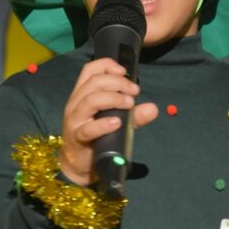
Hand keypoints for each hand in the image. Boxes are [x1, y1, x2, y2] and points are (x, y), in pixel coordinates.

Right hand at [59, 58, 157, 185]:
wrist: (80, 163)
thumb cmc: (97, 136)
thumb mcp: (118, 121)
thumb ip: (134, 114)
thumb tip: (153, 108)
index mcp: (83, 93)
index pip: (90, 70)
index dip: (106, 65)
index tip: (124, 71)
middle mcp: (76, 103)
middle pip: (94, 82)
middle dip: (118, 83)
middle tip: (135, 91)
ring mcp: (75, 120)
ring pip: (90, 100)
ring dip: (113, 98)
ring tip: (130, 104)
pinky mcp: (77, 137)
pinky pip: (88, 129)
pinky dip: (103, 124)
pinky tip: (117, 123)